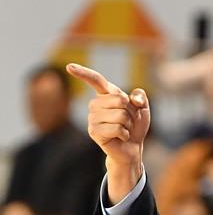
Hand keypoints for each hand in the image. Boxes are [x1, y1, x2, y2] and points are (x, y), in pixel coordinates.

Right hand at [65, 63, 149, 200]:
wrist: (133, 147)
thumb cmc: (135, 126)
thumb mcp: (142, 108)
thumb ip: (140, 97)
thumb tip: (134, 99)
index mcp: (105, 94)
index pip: (95, 80)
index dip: (83, 73)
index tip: (69, 66)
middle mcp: (95, 104)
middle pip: (120, 100)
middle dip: (131, 112)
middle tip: (127, 121)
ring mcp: (92, 118)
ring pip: (120, 115)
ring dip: (128, 124)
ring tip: (124, 130)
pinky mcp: (94, 132)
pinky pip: (117, 128)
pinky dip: (125, 134)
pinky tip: (121, 137)